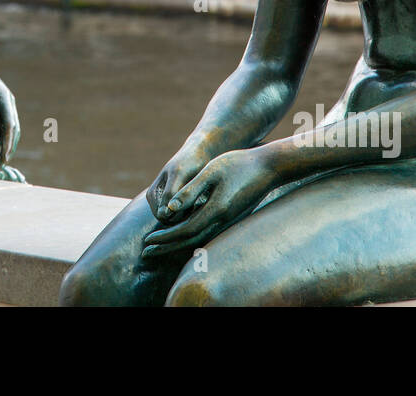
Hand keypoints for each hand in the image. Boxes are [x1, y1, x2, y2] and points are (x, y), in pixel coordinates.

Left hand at [0, 37, 20, 166]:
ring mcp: (5, 103)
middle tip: (0, 166)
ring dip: (6, 144)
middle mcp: (8, 102)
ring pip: (11, 129)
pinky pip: (4, 125)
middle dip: (9, 149)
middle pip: (14, 130)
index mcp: (4, 99)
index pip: (9, 127)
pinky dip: (0, 137)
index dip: (7, 145)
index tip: (2, 161)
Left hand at [140, 148, 273, 260]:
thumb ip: (190, 190)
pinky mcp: (230, 216)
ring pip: (198, 238)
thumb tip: (170, 209)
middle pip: (190, 240)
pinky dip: (189, 237)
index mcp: (216, 210)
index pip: (184, 230)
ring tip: (158, 247)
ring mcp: (228, 220)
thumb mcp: (211, 171)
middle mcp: (222, 220)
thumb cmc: (238, 164)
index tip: (147, 240)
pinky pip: (206, 232)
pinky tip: (180, 236)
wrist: (269, 167)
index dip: (164, 237)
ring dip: (176, 244)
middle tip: (146, 252)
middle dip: (166, 247)